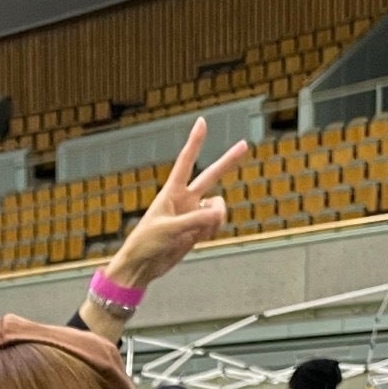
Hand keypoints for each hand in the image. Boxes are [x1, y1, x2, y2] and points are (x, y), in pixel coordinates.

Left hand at [104, 117, 250, 291]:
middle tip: (245, 144)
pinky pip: (215, 224)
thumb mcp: (169, 230)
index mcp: (171, 192)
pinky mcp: (197, 230)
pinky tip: (201, 238)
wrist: (143, 267)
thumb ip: (196, 220)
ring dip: (217, 217)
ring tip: (202, 231)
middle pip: (210, 176)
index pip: (186, 162)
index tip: (202, 122)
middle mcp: (185, 200)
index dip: (195, 142)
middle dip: (228, 161)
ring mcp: (193, 214)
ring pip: (218, 206)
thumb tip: (220, 212)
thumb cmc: (146, 243)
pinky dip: (213, 230)